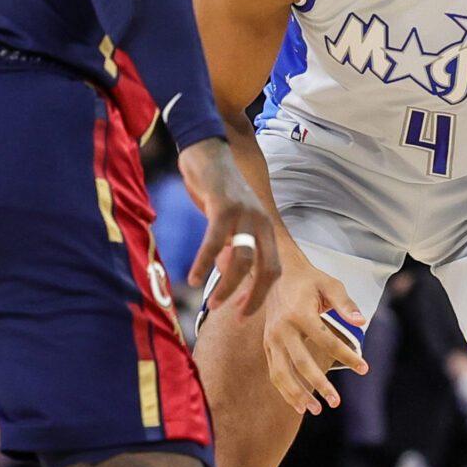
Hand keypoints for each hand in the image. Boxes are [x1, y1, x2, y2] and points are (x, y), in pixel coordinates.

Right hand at [177, 139, 281, 314]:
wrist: (206, 150)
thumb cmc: (215, 188)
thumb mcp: (228, 222)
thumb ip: (231, 246)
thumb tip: (227, 273)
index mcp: (266, 228)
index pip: (273, 271)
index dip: (260, 295)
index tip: (241, 313)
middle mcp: (262, 222)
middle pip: (267, 270)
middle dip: (252, 298)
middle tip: (233, 316)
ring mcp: (246, 214)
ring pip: (242, 261)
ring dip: (227, 286)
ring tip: (213, 304)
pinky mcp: (225, 206)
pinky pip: (215, 242)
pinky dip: (204, 263)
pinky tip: (193, 278)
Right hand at [261, 261, 370, 415]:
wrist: (277, 273)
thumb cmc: (310, 280)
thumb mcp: (331, 284)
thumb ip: (346, 304)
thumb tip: (361, 323)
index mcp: (300, 313)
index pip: (327, 340)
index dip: (347, 356)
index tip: (364, 368)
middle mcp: (282, 328)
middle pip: (301, 362)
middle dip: (319, 384)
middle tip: (336, 402)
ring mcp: (271, 338)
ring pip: (282, 372)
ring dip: (297, 394)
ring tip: (316, 410)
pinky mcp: (267, 345)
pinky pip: (275, 372)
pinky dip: (285, 390)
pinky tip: (299, 405)